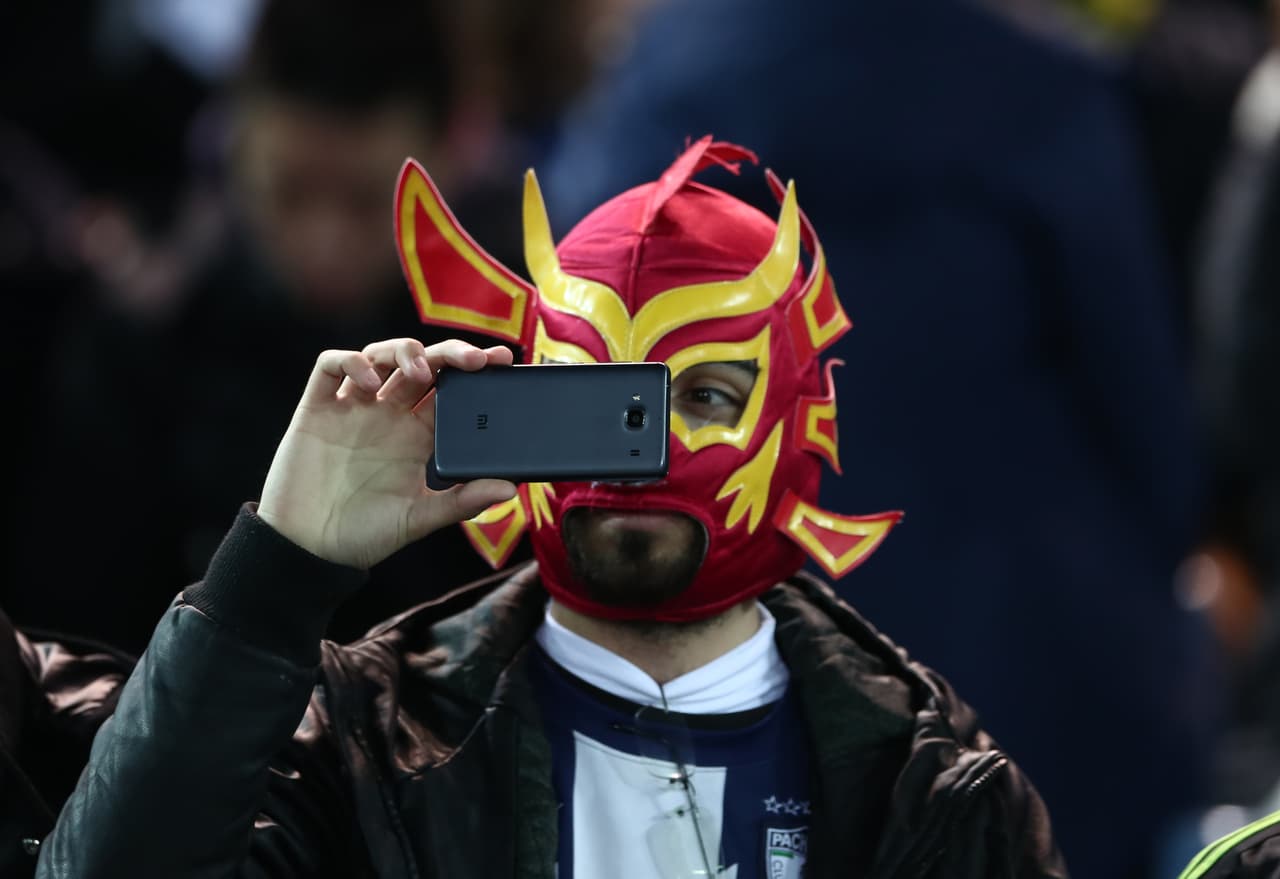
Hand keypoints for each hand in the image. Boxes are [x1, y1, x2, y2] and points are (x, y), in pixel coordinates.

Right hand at [257, 338, 515, 568]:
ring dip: (403, 351)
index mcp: (417, 437)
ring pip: (380, 355)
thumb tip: (510, 489)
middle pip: (423, 364)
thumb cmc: (364, 535)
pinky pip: (330, 367)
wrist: (309, 550)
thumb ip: (462, 502)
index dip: (474, 371)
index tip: (501, 362)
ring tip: (420, 371)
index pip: (451, 391)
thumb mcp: (419, 518)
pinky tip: (369, 381)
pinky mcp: (317, 409)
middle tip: (475, 360)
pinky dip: (350, 362)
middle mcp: (388, 415)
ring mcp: (353, 409)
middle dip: (450, 352)